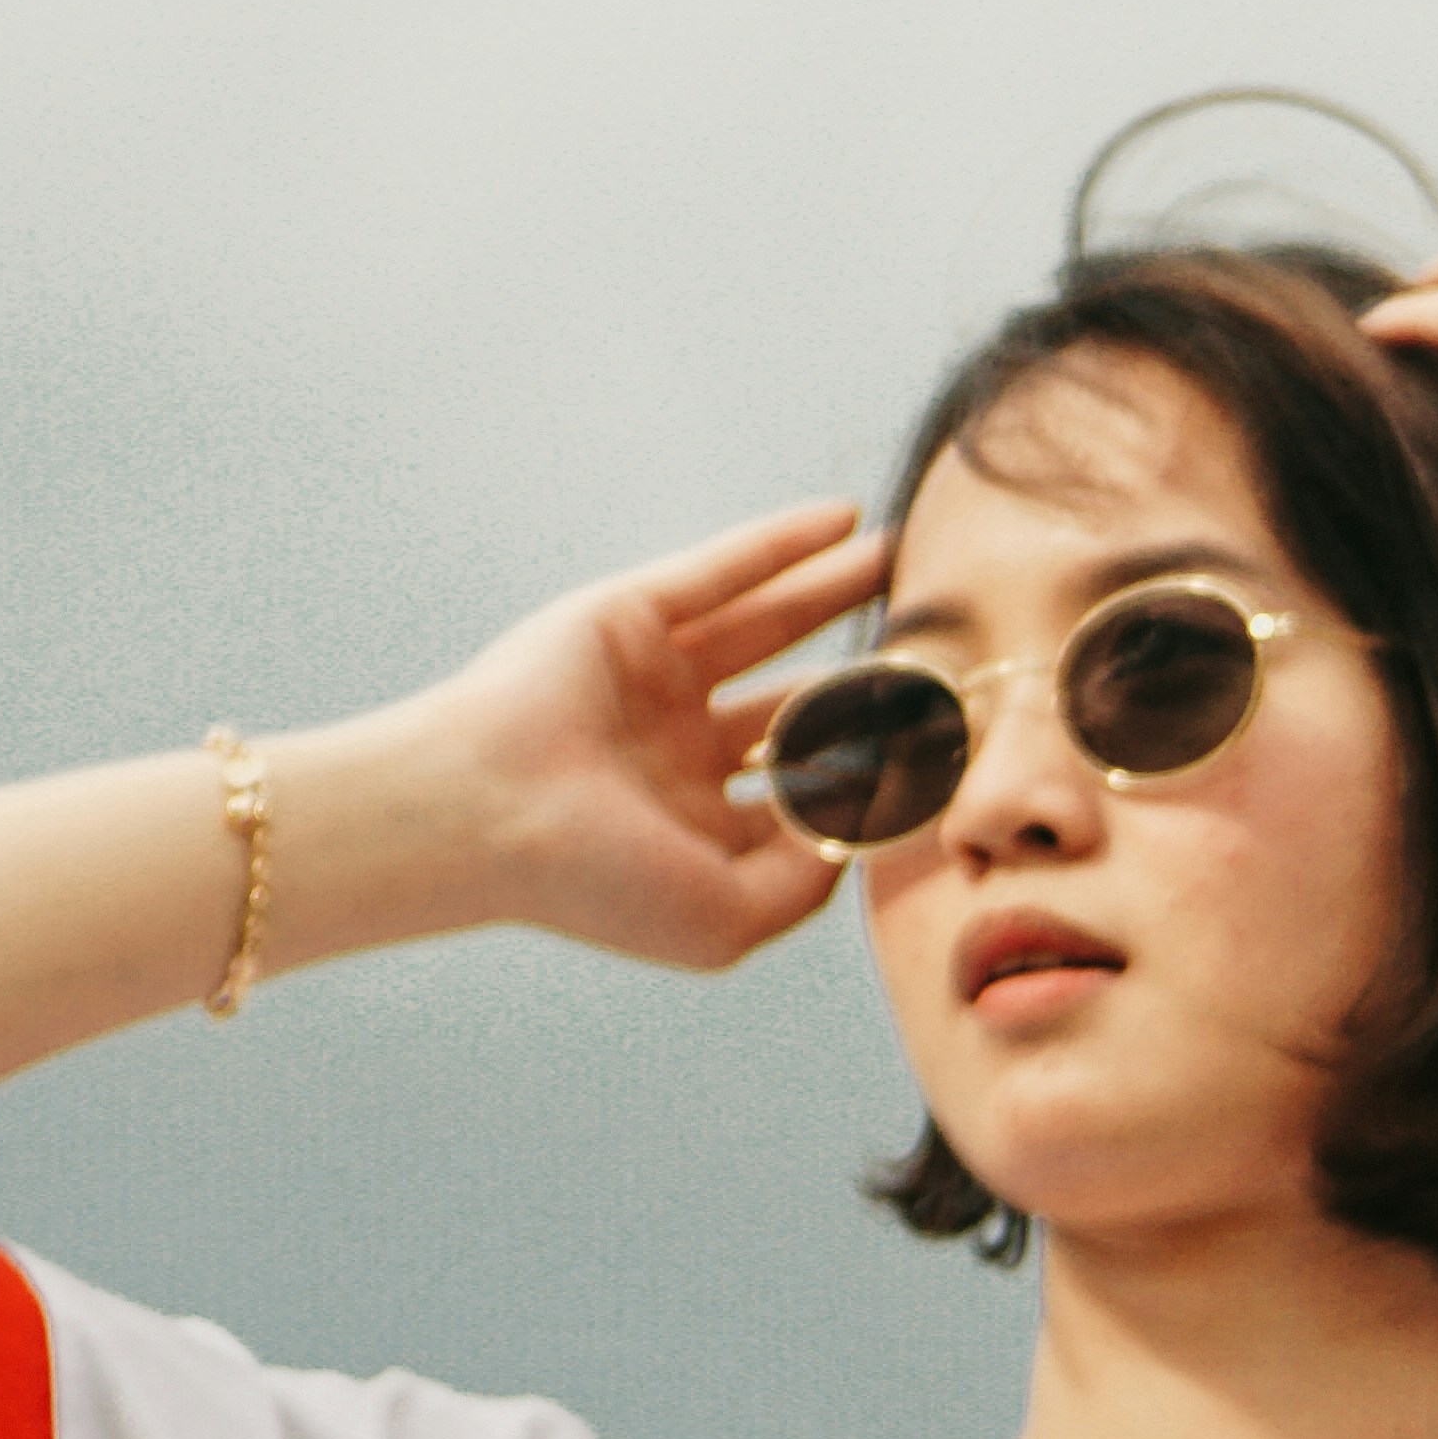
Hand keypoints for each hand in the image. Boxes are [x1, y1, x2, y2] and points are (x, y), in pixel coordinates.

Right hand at [406, 500, 898, 970]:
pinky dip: (783, 544)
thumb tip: (870, 832)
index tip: (950, 745)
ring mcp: (653, 678)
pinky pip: (721, 571)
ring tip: (906, 561)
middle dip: (865, 676)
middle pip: (795, 701)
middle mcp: (677, 751)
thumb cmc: (596, 881)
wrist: (487, 815)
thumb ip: (807, 883)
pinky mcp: (630, 615)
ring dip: (836, 590)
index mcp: (696, 827)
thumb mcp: (726, 918)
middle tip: (943, 646)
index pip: (804, 791)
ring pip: (767, 624)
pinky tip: (847, 521)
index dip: (875, 770)